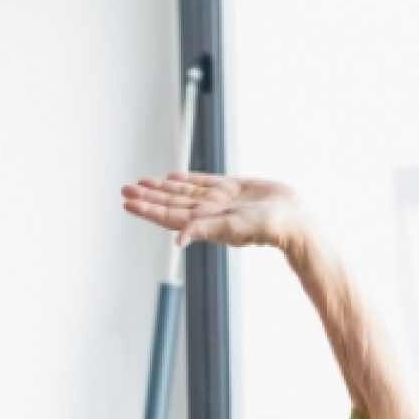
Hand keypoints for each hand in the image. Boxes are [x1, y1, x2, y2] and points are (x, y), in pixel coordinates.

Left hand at [122, 172, 314, 258]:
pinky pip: (204, 182)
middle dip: (147, 196)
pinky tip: (173, 177)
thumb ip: (203, 230)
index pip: (167, 215)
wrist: (293, 219)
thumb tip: (177, 241)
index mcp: (202, 223)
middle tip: (125, 189)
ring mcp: (219, 200)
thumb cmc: (265, 228)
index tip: (127, 203)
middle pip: (170, 203)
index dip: (146, 209)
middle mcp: (207, 213)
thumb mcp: (231, 229)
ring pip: (184, 192)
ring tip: (141, 182)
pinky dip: (188, 179)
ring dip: (162, 187)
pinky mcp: (233, 189)